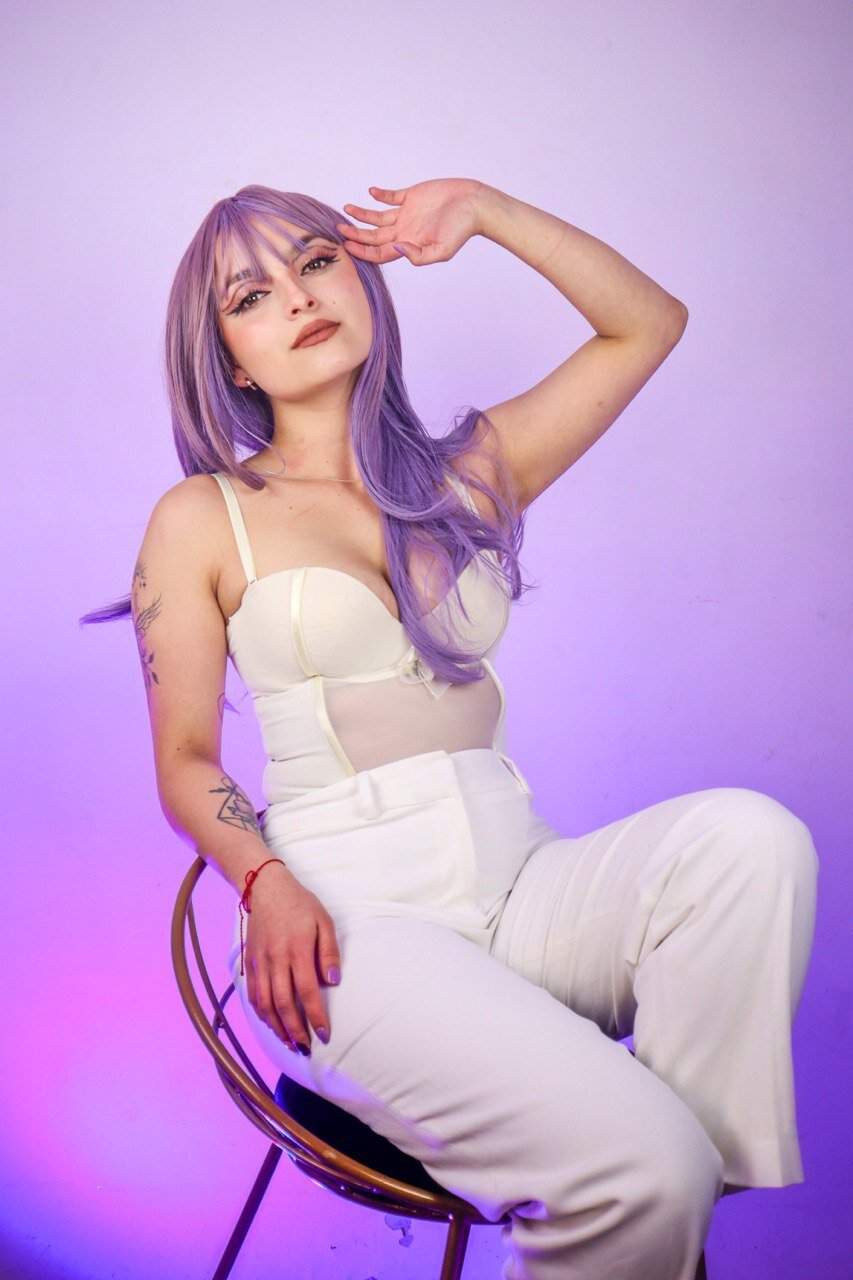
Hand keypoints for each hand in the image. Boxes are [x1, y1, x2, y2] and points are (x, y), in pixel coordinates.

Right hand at [242, 868, 341, 1054]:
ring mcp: (260, 962)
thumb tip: (333, 981)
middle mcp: (276, 958)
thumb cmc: (300, 904)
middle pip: (283, 1004)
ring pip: (265, 1004)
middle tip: (305, 1048)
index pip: (307, 991)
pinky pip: (253, 994)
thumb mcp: (323, 921)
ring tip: (289, 1042)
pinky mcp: (250, 962)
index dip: (315, 1016)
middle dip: (295, 1030)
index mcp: (298, 948)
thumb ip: (329, 952)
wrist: (265, 888)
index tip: (324, 1034)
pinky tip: (272, 1024)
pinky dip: (261, 1014)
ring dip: (277, 1027)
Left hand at [336, 178, 483, 265]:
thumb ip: (419, 255)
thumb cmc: (461, 230)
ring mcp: (407, 213)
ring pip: (377, 217)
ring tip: (347, 209)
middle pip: (373, 236)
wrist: (474, 204)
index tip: (347, 245)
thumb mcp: (442, 250)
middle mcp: (404, 231)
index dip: (362, 251)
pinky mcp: (412, 196)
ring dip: (362, 214)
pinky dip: (380, 194)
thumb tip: (397, 249)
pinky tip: (371, 192)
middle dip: (355, 234)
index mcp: (409, 245)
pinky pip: (391, 197)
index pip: (379, 253)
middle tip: (338, 229)